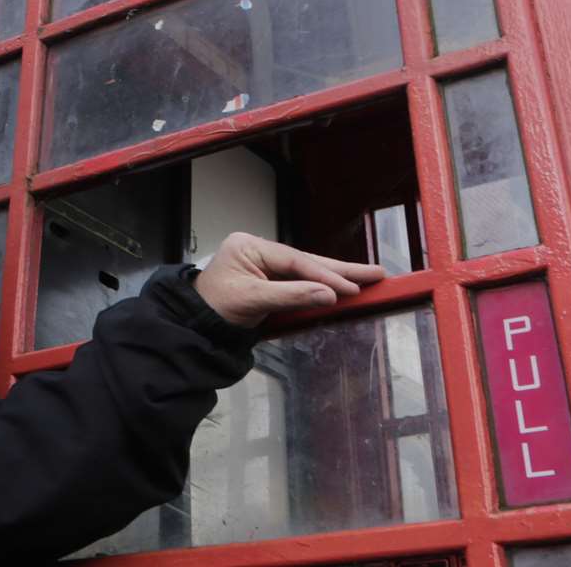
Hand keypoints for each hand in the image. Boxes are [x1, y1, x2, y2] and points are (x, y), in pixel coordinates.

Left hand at [193, 232, 387, 326]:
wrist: (194, 325)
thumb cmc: (215, 309)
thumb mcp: (252, 301)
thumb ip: (292, 296)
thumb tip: (329, 294)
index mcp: (250, 246)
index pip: (296, 260)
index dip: (325, 275)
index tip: (350, 288)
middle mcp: (259, 250)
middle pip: (307, 260)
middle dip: (341, 269)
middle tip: (376, 273)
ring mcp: (264, 264)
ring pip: (307, 270)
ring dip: (336, 276)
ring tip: (368, 278)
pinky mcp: (269, 280)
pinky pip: (300, 281)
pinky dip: (322, 285)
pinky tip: (344, 285)